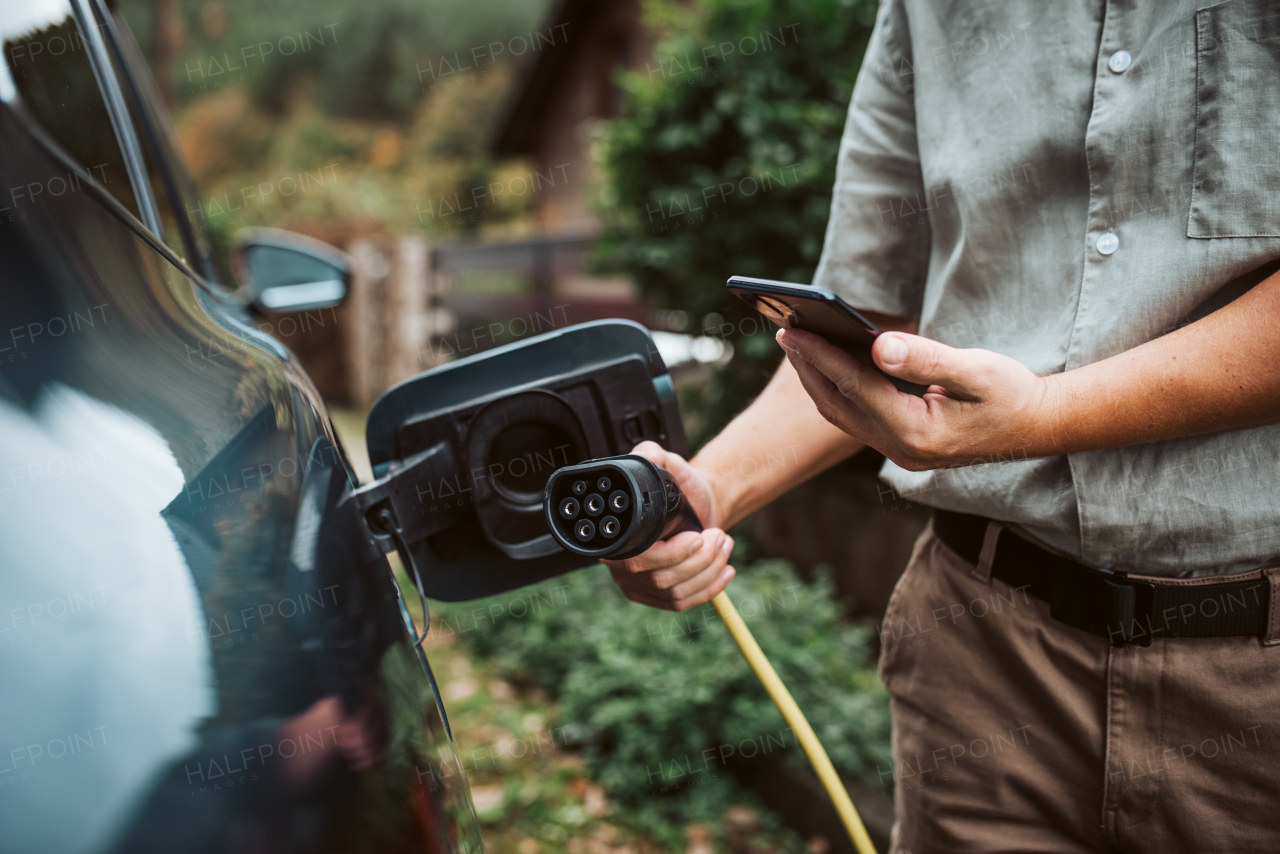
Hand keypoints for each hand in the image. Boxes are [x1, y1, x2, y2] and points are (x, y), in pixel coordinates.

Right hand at [601, 441, 735, 611]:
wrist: (697, 502)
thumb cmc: (681, 486)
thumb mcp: (668, 464)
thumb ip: (653, 454)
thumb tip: (649, 455)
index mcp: (618, 537)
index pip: (636, 560)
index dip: (669, 555)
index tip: (697, 537)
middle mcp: (619, 566)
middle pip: (660, 580)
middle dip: (699, 561)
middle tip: (718, 536)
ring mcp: (637, 585)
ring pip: (675, 593)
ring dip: (708, 571)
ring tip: (724, 544)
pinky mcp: (656, 597)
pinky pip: (681, 603)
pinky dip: (708, 590)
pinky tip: (725, 573)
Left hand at [776, 327, 1056, 470]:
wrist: (1038, 428)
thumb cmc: (1013, 394)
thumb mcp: (977, 371)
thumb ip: (927, 359)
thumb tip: (878, 345)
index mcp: (916, 434)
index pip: (855, 388)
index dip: (821, 355)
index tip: (794, 327)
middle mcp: (900, 450)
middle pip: (837, 404)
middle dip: (808, 366)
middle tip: (784, 327)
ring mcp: (898, 452)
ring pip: (841, 413)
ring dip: (817, 378)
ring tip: (797, 340)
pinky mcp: (900, 445)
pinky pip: (855, 416)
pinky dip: (837, 387)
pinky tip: (827, 360)